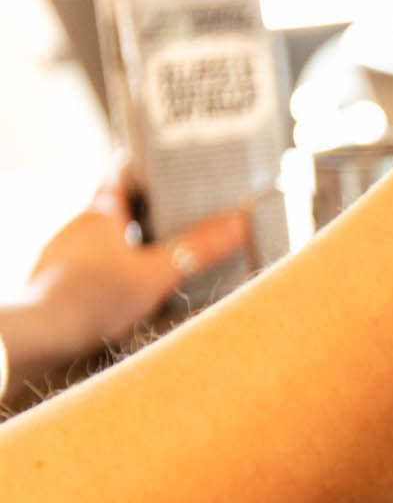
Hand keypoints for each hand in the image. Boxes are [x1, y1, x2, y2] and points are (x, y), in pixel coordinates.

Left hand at [1, 165, 248, 397]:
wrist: (41, 336)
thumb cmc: (93, 296)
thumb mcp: (158, 273)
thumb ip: (198, 249)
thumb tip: (241, 222)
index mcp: (99, 214)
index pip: (121, 174)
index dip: (147, 167)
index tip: (173, 166)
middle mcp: (79, 228)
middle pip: (119, 209)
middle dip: (152, 213)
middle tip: (189, 216)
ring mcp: (65, 255)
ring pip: (109, 241)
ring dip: (136, 246)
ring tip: (170, 258)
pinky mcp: (60, 283)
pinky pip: (97, 269)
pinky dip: (118, 273)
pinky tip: (136, 292)